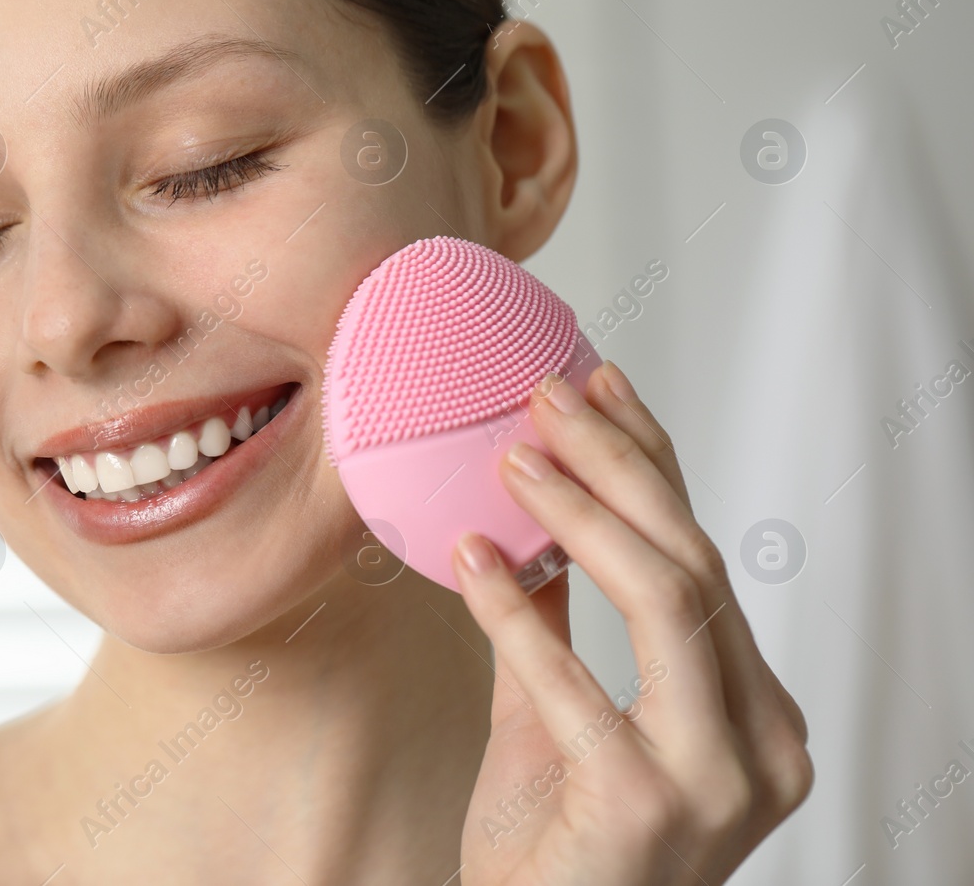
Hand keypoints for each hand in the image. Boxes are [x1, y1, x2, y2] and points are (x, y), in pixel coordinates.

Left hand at [452, 361, 812, 884]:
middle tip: (551, 396)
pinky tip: (470, 558)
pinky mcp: (644, 803)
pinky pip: (571, 679)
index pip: (706, 560)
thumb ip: (558, 628)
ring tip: (512, 458)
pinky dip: (515, 609)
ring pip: (665, 599)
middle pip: (694, 562)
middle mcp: (758, 741)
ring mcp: (713, 775)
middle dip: (620, 463)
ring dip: (581, 514)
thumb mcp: (560, 718)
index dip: (654, 464)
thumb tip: (534, 526)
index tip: (602, 389)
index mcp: (753, 713)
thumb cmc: (558, 847)